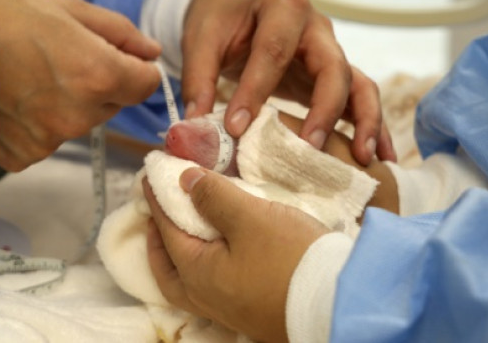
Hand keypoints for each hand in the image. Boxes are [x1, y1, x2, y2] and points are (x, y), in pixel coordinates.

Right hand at [0, 0, 161, 170]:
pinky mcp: (19, 155)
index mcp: (97, 75)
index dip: (133, 66)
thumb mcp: (67, 6)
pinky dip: (36, 122)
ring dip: (67, 102)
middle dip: (98, 82)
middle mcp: (77, 115)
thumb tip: (150, 52)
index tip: (113, 53)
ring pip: (79, 121)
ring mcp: (47, 140)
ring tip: (28, 72)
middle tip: (55, 54)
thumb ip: (119, 33)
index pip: (146, 85)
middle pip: (112, 104)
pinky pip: (46, 139)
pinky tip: (12, 95)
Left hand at [144, 168, 328, 342]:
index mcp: (196, 273)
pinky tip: (223, 253)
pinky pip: (214, 287)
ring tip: (188, 231)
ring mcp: (230, 310)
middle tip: (158, 213)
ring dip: (182, 255)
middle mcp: (206, 298)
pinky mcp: (252, 311)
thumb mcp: (250, 217)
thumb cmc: (291, 258)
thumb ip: (214, 197)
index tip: (149, 175)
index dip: (157, 199)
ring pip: (190, 283)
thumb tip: (184, 181)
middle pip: (168, 269)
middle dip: (159, 239)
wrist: (338, 304)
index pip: (166, 229)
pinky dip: (206, 265)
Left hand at [181, 0, 395, 163]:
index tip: (236, 129)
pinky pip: (362, 99)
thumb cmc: (219, 23)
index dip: (256, 90)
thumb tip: (197, 124)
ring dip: (365, 121)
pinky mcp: (336, 76)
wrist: (233, 11)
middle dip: (324, 109)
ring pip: (360, 84)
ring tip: (363, 158)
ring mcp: (332, 51)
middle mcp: (316, 27)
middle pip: (333, 67)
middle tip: (310, 147)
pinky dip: (374, 127)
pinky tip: (381, 158)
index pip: (273, 50)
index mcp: (282, 8)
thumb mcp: (201, 40)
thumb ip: (198, 79)